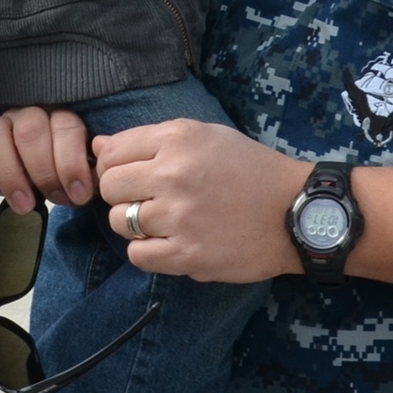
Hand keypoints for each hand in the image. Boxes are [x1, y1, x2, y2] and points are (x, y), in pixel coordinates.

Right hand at [0, 106, 94, 211]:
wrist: (33, 182)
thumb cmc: (58, 174)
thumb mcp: (78, 174)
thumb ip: (92, 170)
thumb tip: (100, 169)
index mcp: (58, 116)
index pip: (66, 126)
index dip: (72, 162)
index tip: (78, 194)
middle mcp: (26, 116)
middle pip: (31, 129)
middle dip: (44, 169)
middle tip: (53, 198)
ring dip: (11, 174)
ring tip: (24, 205)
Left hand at [94, 119, 304, 281]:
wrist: (295, 210)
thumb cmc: (251, 169)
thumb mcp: (207, 137)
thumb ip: (151, 139)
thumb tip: (98, 145)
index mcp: (179, 139)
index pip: (112, 152)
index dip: (116, 164)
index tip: (134, 174)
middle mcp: (174, 174)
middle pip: (110, 187)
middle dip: (123, 194)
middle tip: (149, 198)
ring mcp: (179, 217)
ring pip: (121, 222)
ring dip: (135, 223)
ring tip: (166, 220)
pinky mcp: (187, 255)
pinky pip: (138, 255)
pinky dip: (149, 251)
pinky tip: (172, 241)